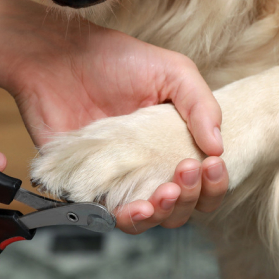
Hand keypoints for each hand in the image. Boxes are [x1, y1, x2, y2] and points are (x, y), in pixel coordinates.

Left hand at [5, 16, 229, 228]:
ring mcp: (119, 180)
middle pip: (183, 207)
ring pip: (151, 219)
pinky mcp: (87, 187)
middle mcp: (149, 168)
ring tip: (165, 193)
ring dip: (166, 213)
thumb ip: (201, 104)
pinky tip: (139, 207)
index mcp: (174, 145)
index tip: (211, 164)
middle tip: (186, 169)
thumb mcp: (172, 71)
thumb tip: (219, 147)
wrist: (59, 58)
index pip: (204, 183)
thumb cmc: (115, 60)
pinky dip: (130, 220)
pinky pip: (110, 218)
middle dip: (192, 197)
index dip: (214, 184)